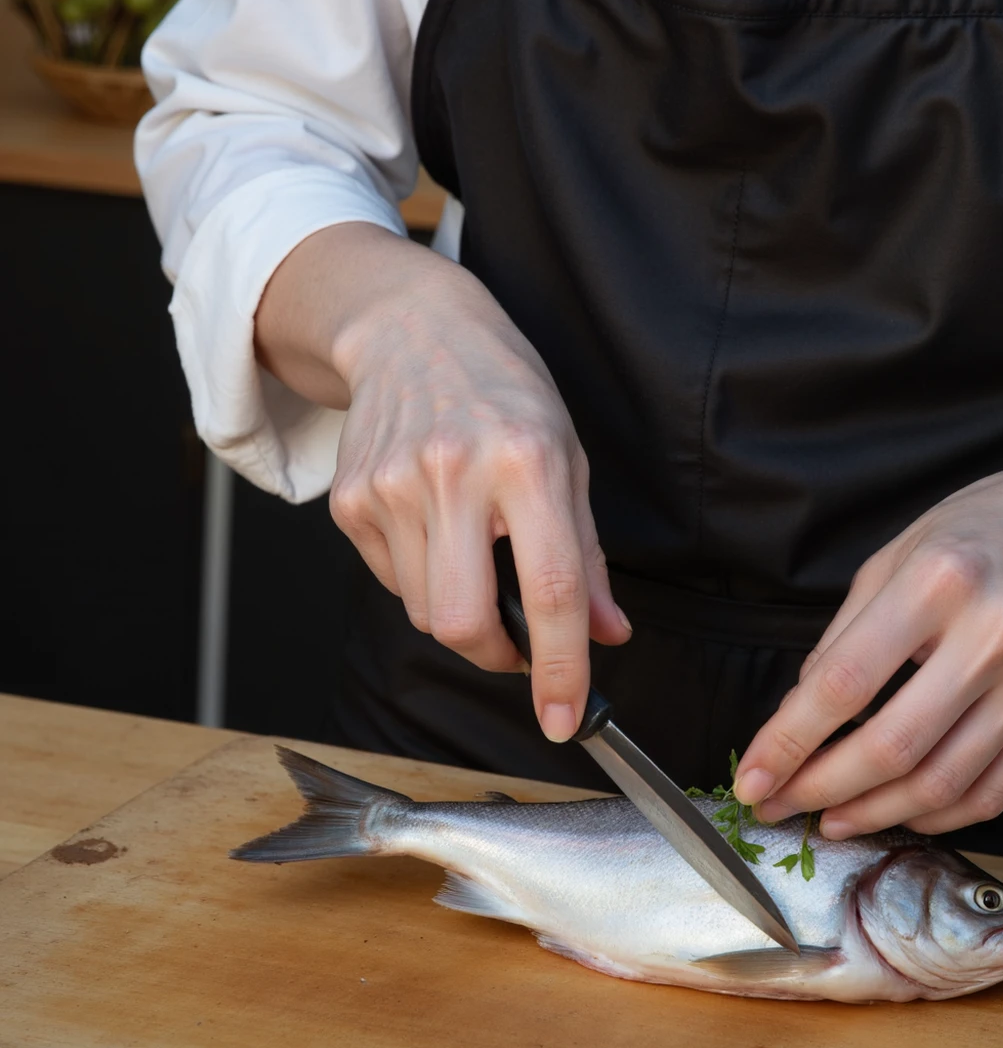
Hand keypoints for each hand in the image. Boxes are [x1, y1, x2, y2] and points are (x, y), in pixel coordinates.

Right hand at [256, 224, 628, 738]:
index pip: (549, 589)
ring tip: (474, 551)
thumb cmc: (502, 389)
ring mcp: (392, 487)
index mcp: (526, 460)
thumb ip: (587, 553)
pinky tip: (434, 525)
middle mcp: (454, 473)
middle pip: (464, 623)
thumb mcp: (567, 454)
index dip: (560, 667)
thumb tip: (606, 635)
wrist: (410, 328)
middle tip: (517, 639)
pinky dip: (422, 578)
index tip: (565, 718)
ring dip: (458, 612)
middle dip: (495, 655)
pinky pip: (393, 583)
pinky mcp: (350, 500)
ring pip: (425, 614)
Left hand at [732, 397, 1002, 838]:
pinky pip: (994, 791)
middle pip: (892, 747)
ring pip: (942, 784)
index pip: (846, 683)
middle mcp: (993, 635)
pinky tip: (900, 810)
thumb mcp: (904, 548)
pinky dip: (938, 815)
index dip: (789, 741)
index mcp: (939, 581)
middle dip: (821, 789)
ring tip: (831, 819)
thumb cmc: (992, 525)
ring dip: (874, 814)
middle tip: (780, 805)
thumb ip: (850, 629)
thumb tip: (803, 711)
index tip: (753, 776)